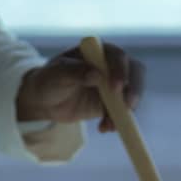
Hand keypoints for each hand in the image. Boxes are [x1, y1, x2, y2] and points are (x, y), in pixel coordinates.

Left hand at [15, 41, 144, 132]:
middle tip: (128, 106)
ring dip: (125, 111)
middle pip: (135, 73)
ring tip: (109, 125)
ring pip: (132, 94)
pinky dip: (117, 121)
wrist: (46, 101)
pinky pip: (122, 112)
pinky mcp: (113, 104)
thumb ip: (75, 71)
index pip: (117, 56)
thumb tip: (96, 74)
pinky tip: (104, 128)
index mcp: (98, 51)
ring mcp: (114, 85)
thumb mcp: (57, 74)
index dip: (120, 71)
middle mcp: (111, 65)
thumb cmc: (49, 80)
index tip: (115, 88)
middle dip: (134, 90)